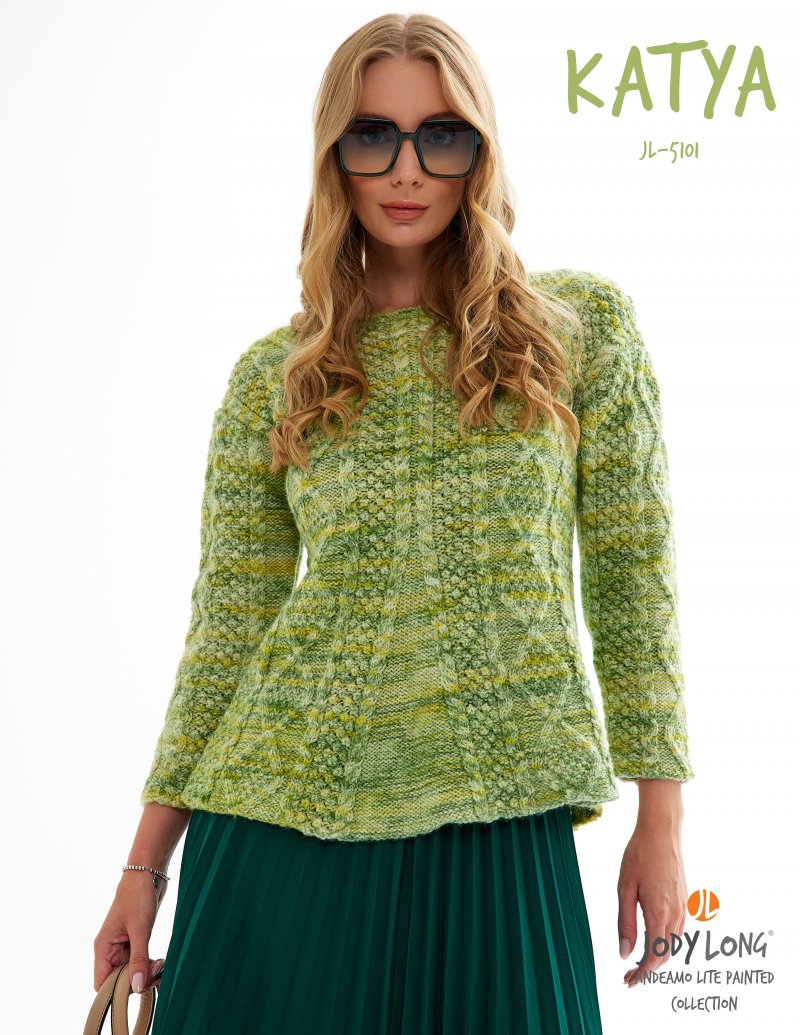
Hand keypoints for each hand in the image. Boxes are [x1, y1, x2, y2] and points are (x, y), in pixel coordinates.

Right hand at [93, 870, 167, 993]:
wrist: (148, 873)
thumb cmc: (137, 896)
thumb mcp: (140, 929)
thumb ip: (138, 959)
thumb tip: (136, 986)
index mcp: (103, 948)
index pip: (101, 984)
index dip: (116, 992)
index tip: (137, 987)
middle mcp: (110, 949)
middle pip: (118, 980)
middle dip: (137, 980)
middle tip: (155, 971)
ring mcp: (123, 946)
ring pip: (131, 971)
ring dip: (145, 972)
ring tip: (160, 963)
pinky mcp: (135, 940)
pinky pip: (140, 961)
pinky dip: (149, 964)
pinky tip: (160, 960)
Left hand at [617, 817, 687, 986]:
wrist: (661, 832)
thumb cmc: (638, 856)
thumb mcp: (624, 888)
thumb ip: (626, 922)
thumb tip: (624, 953)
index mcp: (659, 912)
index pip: (653, 956)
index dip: (641, 973)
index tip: (628, 982)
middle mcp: (676, 914)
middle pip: (665, 955)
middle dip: (648, 970)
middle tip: (628, 976)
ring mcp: (683, 907)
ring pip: (673, 945)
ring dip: (657, 958)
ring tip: (636, 962)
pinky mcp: (684, 901)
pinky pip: (677, 932)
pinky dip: (665, 944)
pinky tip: (651, 942)